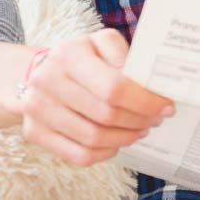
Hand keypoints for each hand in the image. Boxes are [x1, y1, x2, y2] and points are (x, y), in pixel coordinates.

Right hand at [17, 28, 174, 166]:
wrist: (40, 71)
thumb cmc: (82, 57)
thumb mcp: (103, 44)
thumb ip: (126, 58)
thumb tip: (151, 85)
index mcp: (68, 53)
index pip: (114, 87)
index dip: (145, 102)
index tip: (166, 106)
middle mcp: (47, 80)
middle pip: (106, 115)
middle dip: (139, 120)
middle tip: (155, 119)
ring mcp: (36, 109)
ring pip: (94, 138)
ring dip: (126, 138)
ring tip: (140, 130)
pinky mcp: (34, 132)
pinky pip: (79, 155)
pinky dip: (106, 153)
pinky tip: (118, 142)